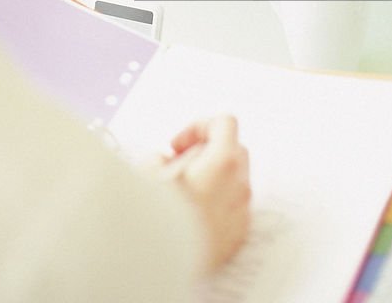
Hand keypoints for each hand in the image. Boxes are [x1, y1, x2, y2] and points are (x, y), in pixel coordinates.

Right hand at [159, 115, 250, 270]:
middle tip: (178, 164)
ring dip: (212, 178)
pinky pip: (233, 209)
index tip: (177, 145)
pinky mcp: (237, 238)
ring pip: (234, 181)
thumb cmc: (155, 219)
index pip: (224, 123)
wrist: (160, 267)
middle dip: (207, 151)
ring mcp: (242, 213)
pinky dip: (217, 204)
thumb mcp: (149, 172)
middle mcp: (240, 186)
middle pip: (233, 150)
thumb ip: (164, 155)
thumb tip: (165, 160)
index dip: (198, 127)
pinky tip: (189, 215)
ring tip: (180, 193)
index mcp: (224, 162)